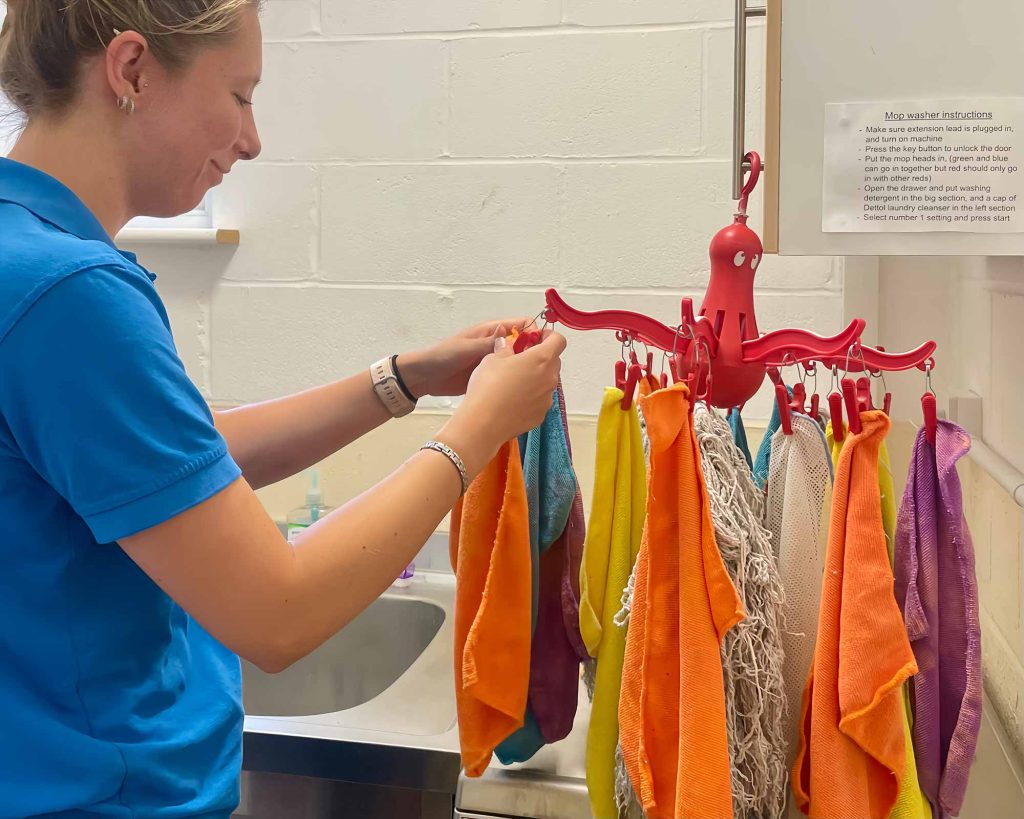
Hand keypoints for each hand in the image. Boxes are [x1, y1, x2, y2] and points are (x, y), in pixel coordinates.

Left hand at [396, 318, 533, 397]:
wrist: (424, 377)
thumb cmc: (443, 356)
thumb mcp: (467, 348)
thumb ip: (490, 343)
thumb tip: (516, 336)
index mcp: (492, 331)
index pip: (522, 325)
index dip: (535, 333)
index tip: (543, 348)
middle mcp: (496, 344)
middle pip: (524, 345)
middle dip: (534, 353)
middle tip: (542, 369)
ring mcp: (494, 362)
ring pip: (518, 362)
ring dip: (526, 369)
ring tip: (536, 382)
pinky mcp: (490, 377)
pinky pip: (508, 376)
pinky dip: (516, 382)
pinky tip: (524, 391)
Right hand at [436, 330, 566, 477]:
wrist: (483, 423)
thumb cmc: (488, 385)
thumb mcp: (492, 358)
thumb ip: (505, 348)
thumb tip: (506, 344)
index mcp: (542, 359)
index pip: (559, 340)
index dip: (549, 336)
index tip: (535, 338)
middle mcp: (550, 378)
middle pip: (553, 361)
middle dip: (540, 358)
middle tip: (520, 360)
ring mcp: (547, 399)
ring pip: (546, 382)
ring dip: (536, 378)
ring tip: (513, 384)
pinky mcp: (541, 415)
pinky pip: (540, 400)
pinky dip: (531, 397)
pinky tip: (512, 401)